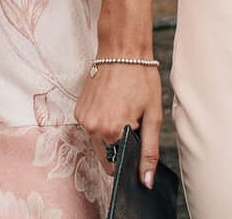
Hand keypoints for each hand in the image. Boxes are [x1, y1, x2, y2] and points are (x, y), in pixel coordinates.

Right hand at [76, 58, 161, 188]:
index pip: (117, 166)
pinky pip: (91, 128)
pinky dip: (102, 124)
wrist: (122, 50)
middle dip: (119, 148)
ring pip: (98, 143)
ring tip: (123, 112)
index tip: (137, 148)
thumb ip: (149, 152)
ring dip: (110, 136)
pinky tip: (112, 107)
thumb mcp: (153, 116)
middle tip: (133, 123)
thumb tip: (146, 181)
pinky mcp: (78, 110)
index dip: (129, 162)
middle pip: (106, 157)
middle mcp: (92, 127)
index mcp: (112, 131)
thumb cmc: (141, 79)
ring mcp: (82, 118)